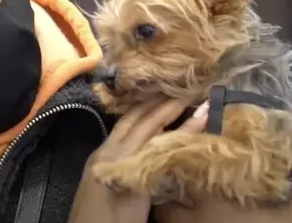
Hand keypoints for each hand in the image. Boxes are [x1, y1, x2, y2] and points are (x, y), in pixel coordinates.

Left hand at [68, 98, 208, 222]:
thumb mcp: (144, 198)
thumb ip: (164, 168)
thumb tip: (184, 146)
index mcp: (119, 158)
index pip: (149, 126)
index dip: (171, 110)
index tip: (194, 97)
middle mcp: (107, 150)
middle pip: (134, 119)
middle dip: (158, 103)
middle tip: (181, 92)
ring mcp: (99, 156)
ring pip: (124, 125)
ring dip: (144, 111)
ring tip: (166, 101)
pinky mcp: (97, 164)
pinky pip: (118, 134)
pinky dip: (134, 124)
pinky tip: (144, 126)